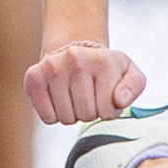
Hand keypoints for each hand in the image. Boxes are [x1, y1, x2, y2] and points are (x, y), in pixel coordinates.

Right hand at [24, 39, 147, 125]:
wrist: (74, 48)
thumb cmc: (104, 67)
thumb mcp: (128, 71)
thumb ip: (134, 86)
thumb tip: (119, 101)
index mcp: (103, 61)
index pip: (107, 112)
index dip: (108, 111)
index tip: (105, 98)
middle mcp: (75, 60)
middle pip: (86, 115)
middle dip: (90, 112)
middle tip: (89, 96)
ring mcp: (52, 67)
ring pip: (66, 119)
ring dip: (72, 114)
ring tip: (74, 96)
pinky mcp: (33, 77)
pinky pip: (47, 118)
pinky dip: (54, 115)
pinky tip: (59, 99)